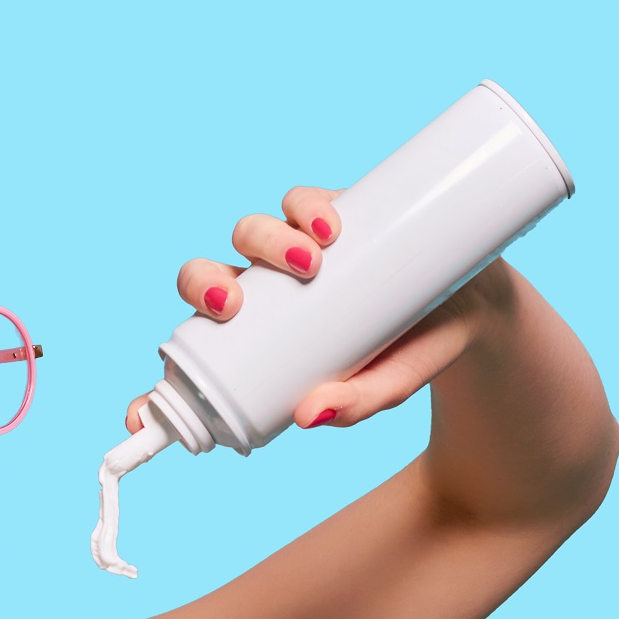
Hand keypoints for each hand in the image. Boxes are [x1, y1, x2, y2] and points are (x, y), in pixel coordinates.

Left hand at [124, 186, 507, 432]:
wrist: (477, 307)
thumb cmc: (412, 354)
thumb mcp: (388, 387)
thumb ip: (356, 404)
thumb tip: (312, 417)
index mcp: (256, 339)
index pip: (194, 353)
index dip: (163, 380)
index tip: (140, 414)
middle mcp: (265, 291)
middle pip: (207, 277)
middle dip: (206, 285)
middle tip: (233, 305)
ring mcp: (297, 249)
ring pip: (249, 234)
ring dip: (261, 242)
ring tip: (310, 261)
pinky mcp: (334, 213)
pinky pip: (301, 200)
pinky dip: (305, 206)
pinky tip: (325, 222)